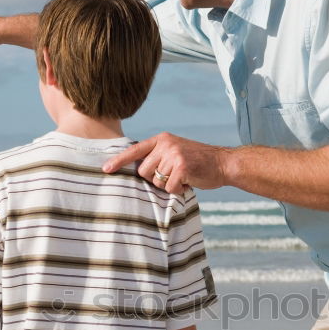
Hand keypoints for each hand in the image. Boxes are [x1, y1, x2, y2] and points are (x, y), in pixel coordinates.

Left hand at [103, 132, 229, 193]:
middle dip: (155, 180)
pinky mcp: (182, 166)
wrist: (223, 163)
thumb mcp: (175, 152)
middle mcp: (165, 144)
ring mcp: (174, 154)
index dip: (119, 161)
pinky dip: (178, 190)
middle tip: (173, 177)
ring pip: (156, 182)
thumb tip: (138, 172)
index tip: (105, 169)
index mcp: (161, 139)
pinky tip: (189, 182)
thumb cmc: (198, 162)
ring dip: (169, 185)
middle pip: (143, 171)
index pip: (135, 150)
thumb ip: (158, 157)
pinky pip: (169, 188)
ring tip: (183, 178)